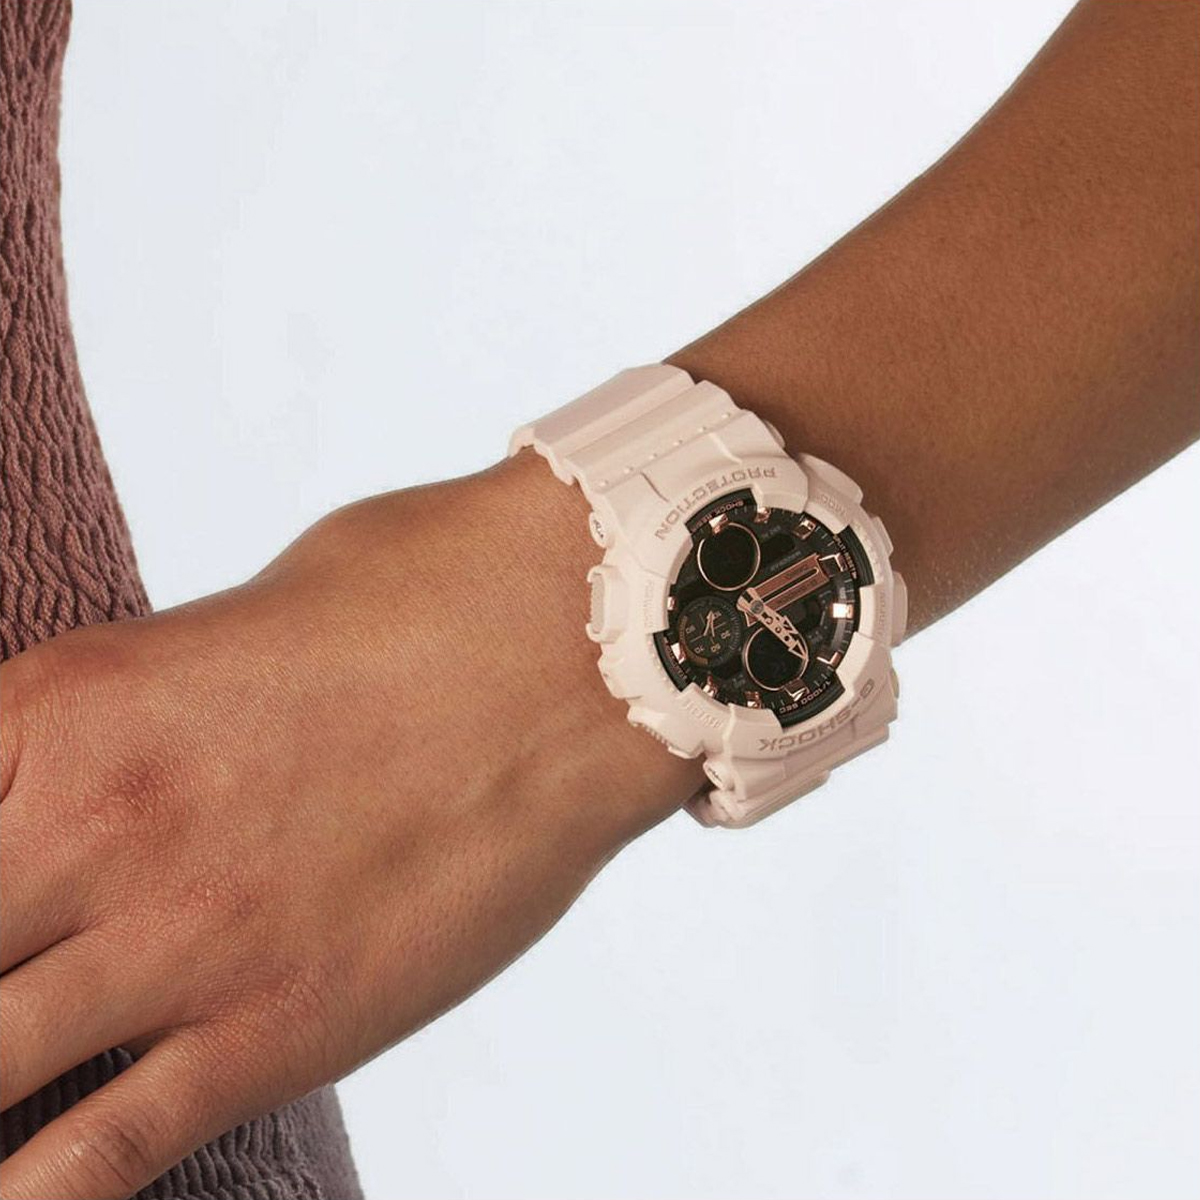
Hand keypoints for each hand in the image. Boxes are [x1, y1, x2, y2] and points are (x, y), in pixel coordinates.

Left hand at [0, 456, 696, 1198]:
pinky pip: (101, 1153)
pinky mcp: (281, 1023)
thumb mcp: (228, 620)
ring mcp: (182, 940)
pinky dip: (30, 1197)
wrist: (572, 641)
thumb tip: (94, 768)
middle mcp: (89, 830)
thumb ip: (133, 711)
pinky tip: (13, 1197)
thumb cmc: (418, 593)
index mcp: (58, 708)